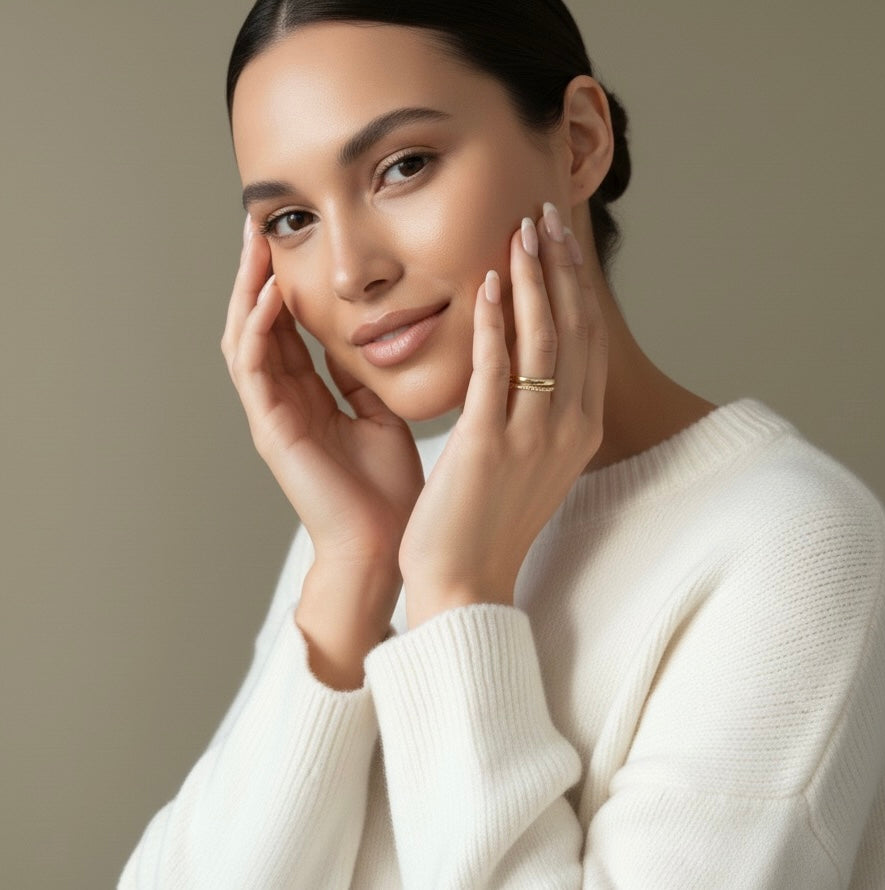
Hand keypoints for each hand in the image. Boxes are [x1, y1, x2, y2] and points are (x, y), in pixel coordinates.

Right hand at [220, 216, 423, 600]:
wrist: (383, 545)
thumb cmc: (386, 489)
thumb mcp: (381, 416)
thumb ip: (363, 379)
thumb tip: (367, 339)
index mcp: (308, 397)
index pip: (289, 328)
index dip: (288, 283)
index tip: (295, 239)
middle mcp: (283, 401)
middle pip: (259, 323)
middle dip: (257, 273)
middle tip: (260, 223)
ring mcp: (272, 415)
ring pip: (246, 337)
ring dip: (247, 288)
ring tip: (255, 242)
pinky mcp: (271, 430)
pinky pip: (254, 369)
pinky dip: (259, 328)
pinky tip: (271, 292)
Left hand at [398, 203, 607, 627]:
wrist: (466, 581)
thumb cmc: (491, 521)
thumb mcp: (531, 461)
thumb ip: (539, 412)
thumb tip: (530, 367)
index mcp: (581, 428)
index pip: (585, 340)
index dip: (575, 286)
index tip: (560, 243)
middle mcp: (569, 427)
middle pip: (572, 329)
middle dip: (559, 267)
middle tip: (544, 217)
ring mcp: (533, 436)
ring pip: (542, 339)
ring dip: (532, 280)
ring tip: (520, 232)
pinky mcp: (488, 443)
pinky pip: (495, 368)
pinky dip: (494, 321)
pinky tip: (486, 283)